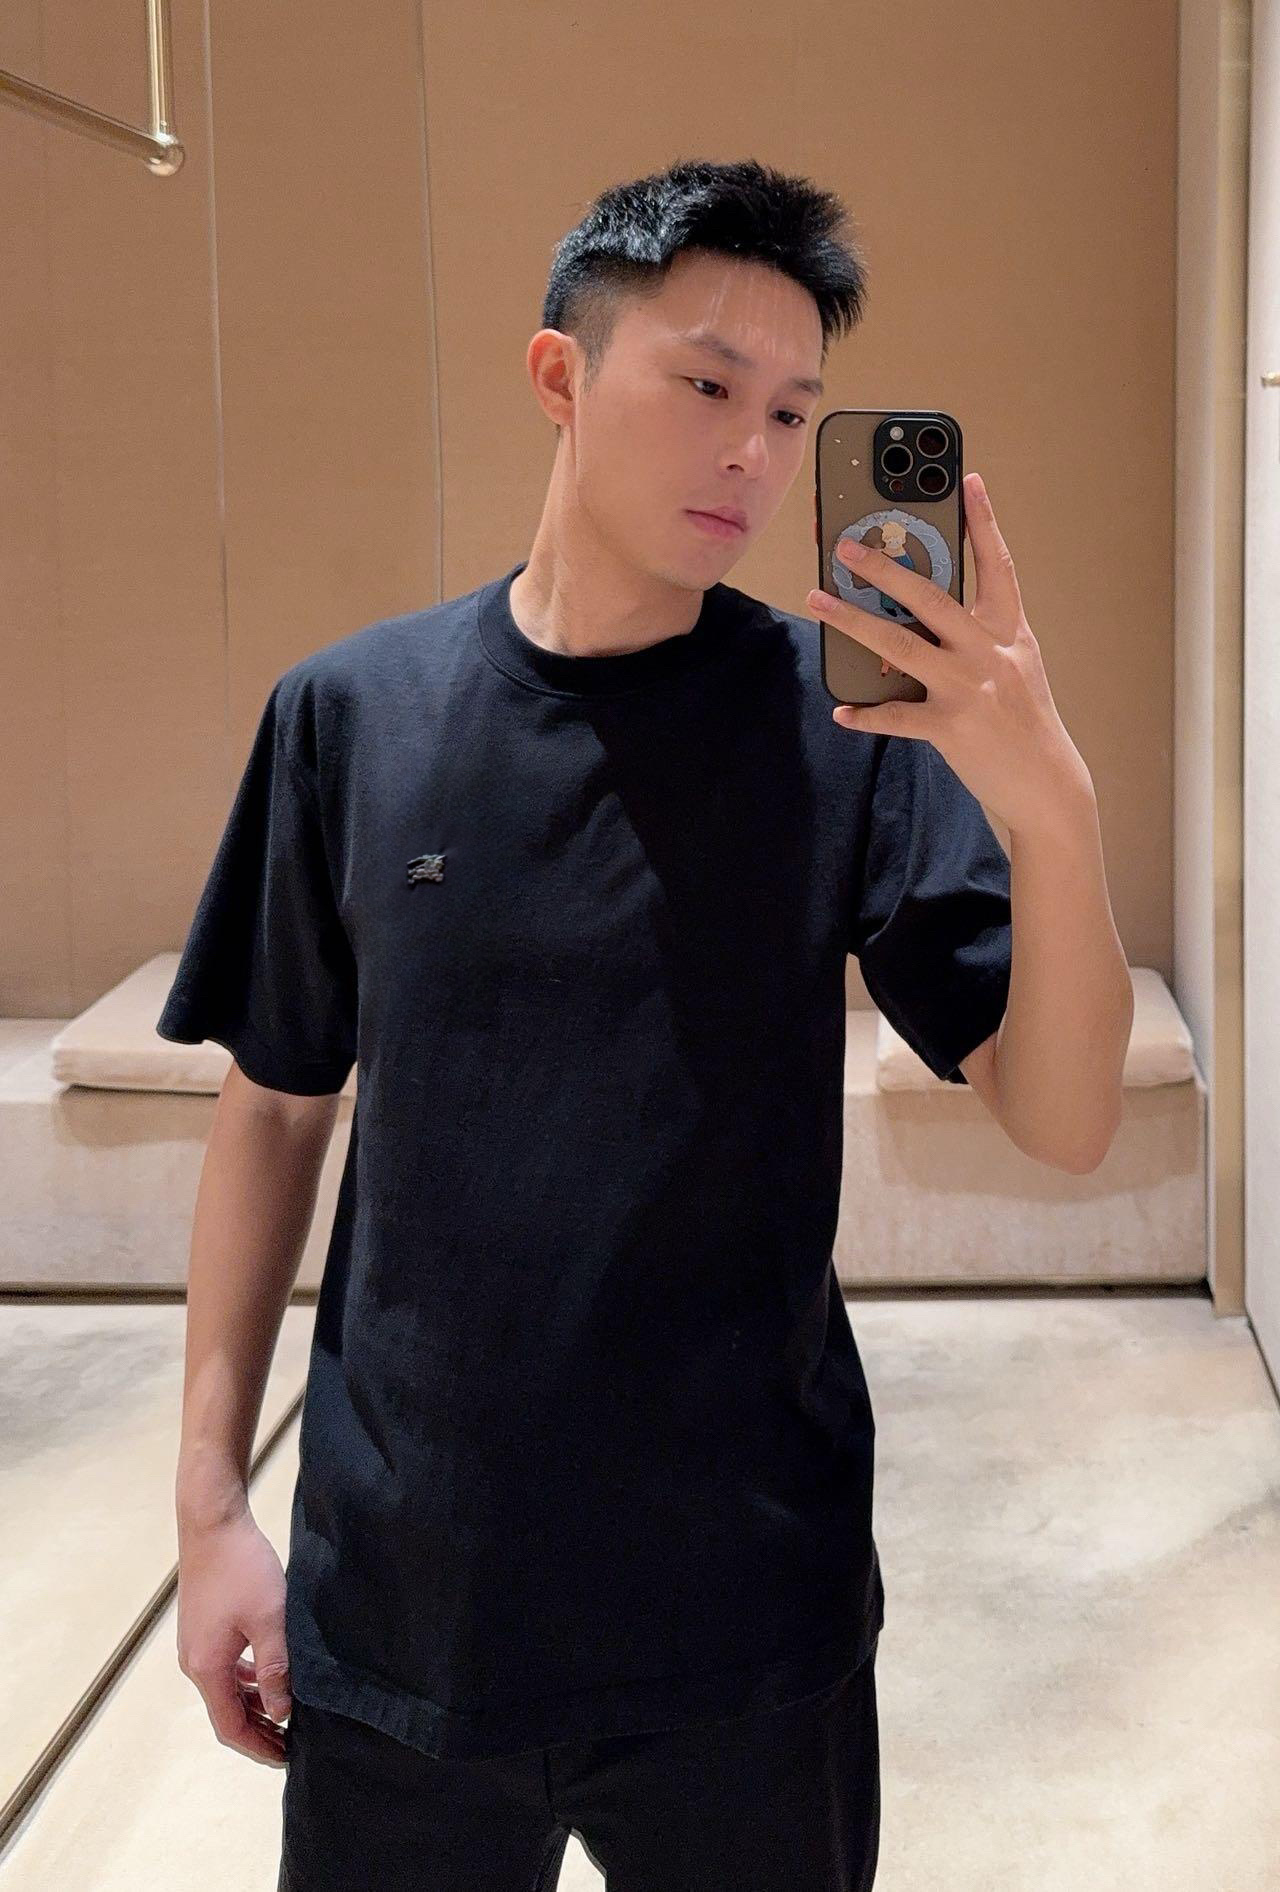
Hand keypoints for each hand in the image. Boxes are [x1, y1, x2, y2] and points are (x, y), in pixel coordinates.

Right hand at [176, 1507, 290, 1767]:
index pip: (231, 1726)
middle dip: (259, 1730)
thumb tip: (282, 1712)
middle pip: (227, 1712)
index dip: (259, 1747)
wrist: (212, 1523)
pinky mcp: (202, 1628)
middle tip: (293, 1743)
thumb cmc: (242, 1567)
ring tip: (287, 1712)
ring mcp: (196, 1645)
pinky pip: (224, 1668)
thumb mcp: (270, 1618)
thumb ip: (277, 1668)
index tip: (287, 1758)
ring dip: (254, 1704)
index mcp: (207, 1668)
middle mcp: (194, 1663)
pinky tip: (269, 1676)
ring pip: (226, 1690)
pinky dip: (246, 1680)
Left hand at [808, 472, 1091, 837]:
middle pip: (930, 597)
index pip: (997, 565)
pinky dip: (866, 715)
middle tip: (846, 546)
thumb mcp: (1015, 666)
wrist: (1047, 785)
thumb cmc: (1024, 721)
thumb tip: (920, 610)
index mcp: (1010, 631)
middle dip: (884, 567)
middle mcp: (989, 652)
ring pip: (899, 645)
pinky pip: (896, 717)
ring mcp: (969, 688)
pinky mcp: (951, 727)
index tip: (968, 479)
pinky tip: (843, 710)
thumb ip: (978, 635)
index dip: (983, 521)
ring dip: (852, 621)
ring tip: (817, 601)